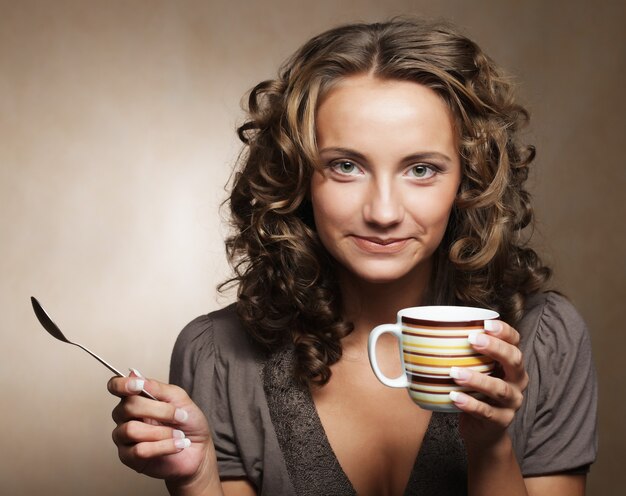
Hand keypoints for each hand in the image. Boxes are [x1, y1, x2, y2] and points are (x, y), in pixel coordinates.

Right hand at [108, 370, 215, 488]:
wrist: (199, 449)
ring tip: (179, 434)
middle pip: (127, 407)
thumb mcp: (179, 398)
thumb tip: (134, 375)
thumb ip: (157, 388)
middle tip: (180, 416)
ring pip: (132, 430)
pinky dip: (164, 446)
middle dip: (159, 411)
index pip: (115, 386)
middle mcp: (125, 416)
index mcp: (136, 398)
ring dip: (162, 432)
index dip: (122, 384)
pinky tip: (177, 445)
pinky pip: (140, 450)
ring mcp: (124, 437)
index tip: (138, 386)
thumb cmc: (188, 422)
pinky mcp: (129, 457)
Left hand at [448, 320, 528, 446]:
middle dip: (495, 348)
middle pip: (514, 360)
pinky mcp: (501, 421)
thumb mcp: (471, 370)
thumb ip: (457, 352)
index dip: (504, 331)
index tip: (486, 324)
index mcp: (510, 363)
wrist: (483, 432)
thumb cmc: (473, 392)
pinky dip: (470, 404)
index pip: (515, 341)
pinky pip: (486, 412)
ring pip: (499, 388)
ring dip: (477, 379)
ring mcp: (511, 402)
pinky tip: (454, 397)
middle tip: (472, 340)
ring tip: (455, 373)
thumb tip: (410, 329)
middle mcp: (516, 380)